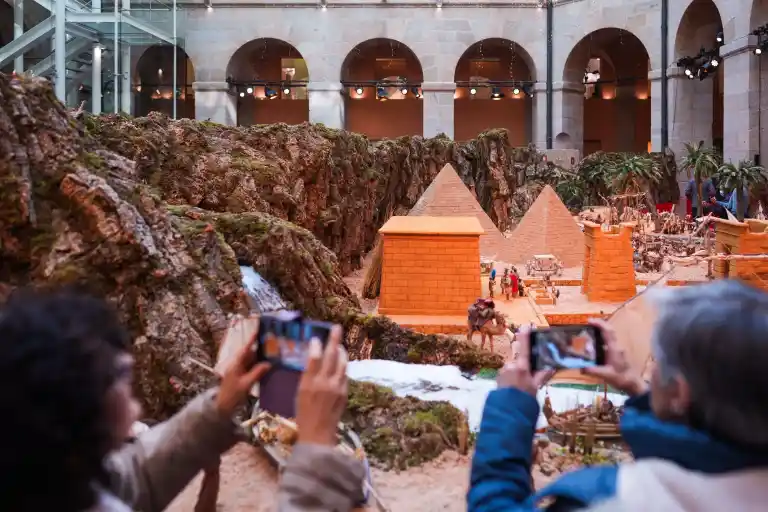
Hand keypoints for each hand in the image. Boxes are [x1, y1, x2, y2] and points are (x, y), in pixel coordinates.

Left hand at [216, 340, 270, 415]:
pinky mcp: (242, 377)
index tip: (258, 331)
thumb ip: (257, 373)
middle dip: (260, 349)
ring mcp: (239, 371)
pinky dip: (259, 367)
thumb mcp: (246, 384)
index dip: (251, 340)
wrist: (223, 407)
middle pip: (250, 354)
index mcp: (236, 364)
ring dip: (261, 359)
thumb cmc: (232, 395)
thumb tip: (268, 364)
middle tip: (273, 344)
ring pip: (251, 361)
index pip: (245, 349)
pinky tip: (268, 367)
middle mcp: (237, 365)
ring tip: (273, 354)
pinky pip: (251, 368)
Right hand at [296, 325, 346, 445]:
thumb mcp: (299, 394)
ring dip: (341, 351)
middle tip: (337, 328)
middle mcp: (325, 383)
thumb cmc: (303, 414)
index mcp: (309, 383)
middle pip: (331, 356)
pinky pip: (344, 374)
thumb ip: (307, 376)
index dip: (316, 345)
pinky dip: (343, 365)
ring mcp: (337, 387)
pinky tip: (340, 362)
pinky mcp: (345, 392)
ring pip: (342, 363)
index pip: (314, 358)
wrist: (318, 434)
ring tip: (339, 344)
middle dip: (334, 340)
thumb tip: (313, 359)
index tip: (316, 337)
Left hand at [496, 325, 553, 395]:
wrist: (506, 414)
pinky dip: (512, 380)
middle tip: (528, 382)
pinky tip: (514, 391)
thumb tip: (552, 366)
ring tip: (521, 390)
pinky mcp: (497, 379)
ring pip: (513, 369)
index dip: (525, 336)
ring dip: (518, 376)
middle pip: (520, 362)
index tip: (526, 325)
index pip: (524, 348)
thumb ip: (542, 376)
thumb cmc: (524, 401)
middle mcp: (510, 366)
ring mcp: (502, 372)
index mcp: (521, 367)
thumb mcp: (535, 388)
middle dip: (525, 368)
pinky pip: (507, 376)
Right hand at [582, 319, 647, 395]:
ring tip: (588, 339)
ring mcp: (618, 349)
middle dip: (598, 326)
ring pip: (608, 337)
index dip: (599, 324)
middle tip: (587, 325)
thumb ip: (592, 370)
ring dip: (598, 335)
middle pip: (609, 331)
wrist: (633, 384)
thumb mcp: (605, 375)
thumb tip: (580, 367)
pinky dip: (600, 341)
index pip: (607, 332)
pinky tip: (594, 347)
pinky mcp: (618, 353)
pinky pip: (608, 343)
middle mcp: (617, 346)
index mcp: (614, 349)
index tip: (589, 321)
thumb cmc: (621, 378)